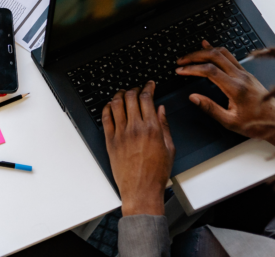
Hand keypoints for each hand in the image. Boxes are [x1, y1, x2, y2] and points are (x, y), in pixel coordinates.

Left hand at [102, 82, 174, 215]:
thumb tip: (160, 109)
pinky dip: (107, 108)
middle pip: (131, 97)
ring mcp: (120, 134)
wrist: (141, 189)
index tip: (149, 84)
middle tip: (137, 88)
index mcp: (152, 129)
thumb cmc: (156, 173)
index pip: (147, 98)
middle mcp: (135, 128)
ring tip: (123, 93)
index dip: (148, 87)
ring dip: (119, 94)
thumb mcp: (169, 148)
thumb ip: (165, 125)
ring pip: (116, 104)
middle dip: (134, 88)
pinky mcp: (110, 141)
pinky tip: (110, 105)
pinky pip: (105, 118)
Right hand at [176, 41, 274, 154]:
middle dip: (195, 56)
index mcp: (236, 88)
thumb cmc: (256, 124)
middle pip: (215, 56)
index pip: (210, 71)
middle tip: (181, 61)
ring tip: (191, 55)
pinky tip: (209, 48)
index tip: (180, 70)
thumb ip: (210, 108)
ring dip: (205, 51)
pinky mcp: (247, 74)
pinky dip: (217, 51)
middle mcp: (242, 77)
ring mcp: (246, 73)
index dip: (192, 68)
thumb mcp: (230, 121)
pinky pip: (230, 57)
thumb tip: (193, 97)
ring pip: (223, 53)